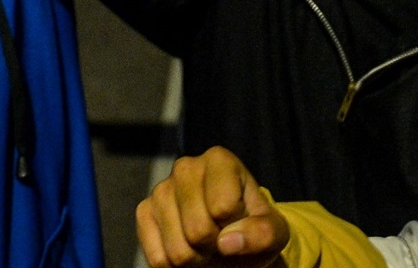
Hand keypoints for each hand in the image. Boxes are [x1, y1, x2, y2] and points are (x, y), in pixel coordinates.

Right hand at [136, 149, 287, 267]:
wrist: (232, 241)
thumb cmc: (254, 230)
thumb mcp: (274, 233)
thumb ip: (263, 233)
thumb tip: (227, 242)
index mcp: (219, 160)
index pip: (223, 207)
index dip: (237, 227)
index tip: (240, 223)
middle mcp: (185, 167)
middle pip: (198, 230)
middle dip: (215, 248)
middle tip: (223, 242)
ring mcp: (160, 189)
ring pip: (178, 250)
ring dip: (197, 261)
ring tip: (207, 248)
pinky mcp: (144, 212)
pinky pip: (158, 258)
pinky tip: (188, 251)